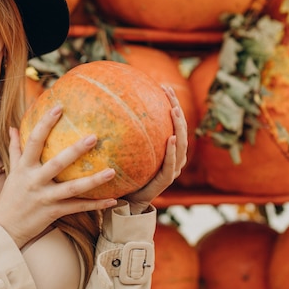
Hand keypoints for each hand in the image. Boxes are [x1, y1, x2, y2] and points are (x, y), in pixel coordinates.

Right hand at [0, 105, 117, 247]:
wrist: (4, 228)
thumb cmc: (11, 196)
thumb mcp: (12, 171)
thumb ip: (15, 148)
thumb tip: (12, 127)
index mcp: (24, 167)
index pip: (34, 140)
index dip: (45, 123)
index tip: (59, 107)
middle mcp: (34, 181)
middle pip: (57, 163)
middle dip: (75, 150)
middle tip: (94, 137)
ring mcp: (45, 197)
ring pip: (72, 188)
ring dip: (93, 180)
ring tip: (112, 171)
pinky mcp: (53, 212)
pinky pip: (77, 208)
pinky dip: (95, 205)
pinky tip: (113, 200)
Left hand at [122, 85, 187, 213]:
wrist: (128, 201)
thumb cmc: (126, 175)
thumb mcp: (125, 151)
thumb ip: (124, 134)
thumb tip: (107, 107)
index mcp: (167, 149)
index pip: (173, 122)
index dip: (172, 104)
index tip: (165, 87)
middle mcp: (174, 157)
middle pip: (181, 130)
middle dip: (177, 109)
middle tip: (169, 92)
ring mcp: (172, 169)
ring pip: (181, 145)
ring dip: (179, 127)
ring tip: (174, 110)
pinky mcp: (165, 180)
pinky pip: (170, 164)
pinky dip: (172, 151)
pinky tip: (170, 138)